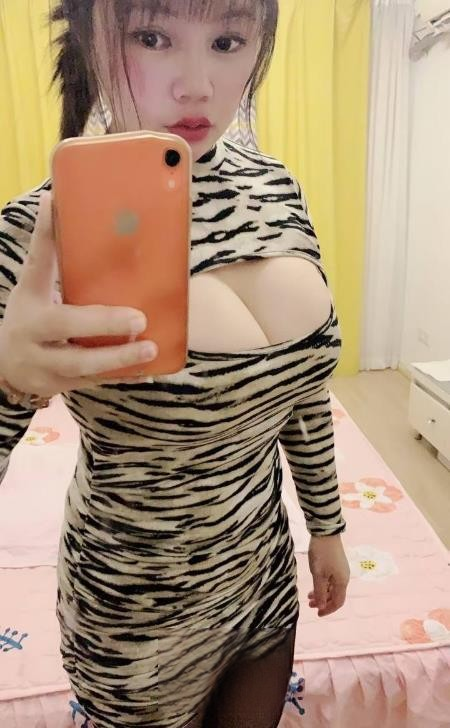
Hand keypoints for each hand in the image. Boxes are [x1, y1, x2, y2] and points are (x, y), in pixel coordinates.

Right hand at [0, 192, 157, 397]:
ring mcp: (45, 365)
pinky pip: (94, 382)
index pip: (37, 265)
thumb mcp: (32, 287)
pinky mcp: (61, 386)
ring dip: (117, 358)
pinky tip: (148, 372)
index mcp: (29, 301)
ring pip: (81, 365)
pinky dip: (120, 376)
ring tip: (150, 348)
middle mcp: (32, 334)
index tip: (54, 205)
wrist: (5, 369)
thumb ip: (47, 254)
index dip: (45, 238)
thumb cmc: (28, 318)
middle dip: (101, 322)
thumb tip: (54, 202)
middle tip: (139, 318)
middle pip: (64, 326)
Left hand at [307, 534, 349, 616]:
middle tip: (310, 604)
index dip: (328, 609)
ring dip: (322, 593)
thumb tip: (322, 607)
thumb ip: (320, 592)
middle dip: (323, 602)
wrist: (326, 532)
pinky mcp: (336, 563)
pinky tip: (315, 583)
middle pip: (335, 595)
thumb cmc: (322, 554)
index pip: (338, 602)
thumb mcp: (318, 575)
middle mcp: (344, 577)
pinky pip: (331, 580)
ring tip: (309, 595)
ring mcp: (341, 569)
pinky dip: (323, 585)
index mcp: (342, 582)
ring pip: (332, 587)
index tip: (317, 614)